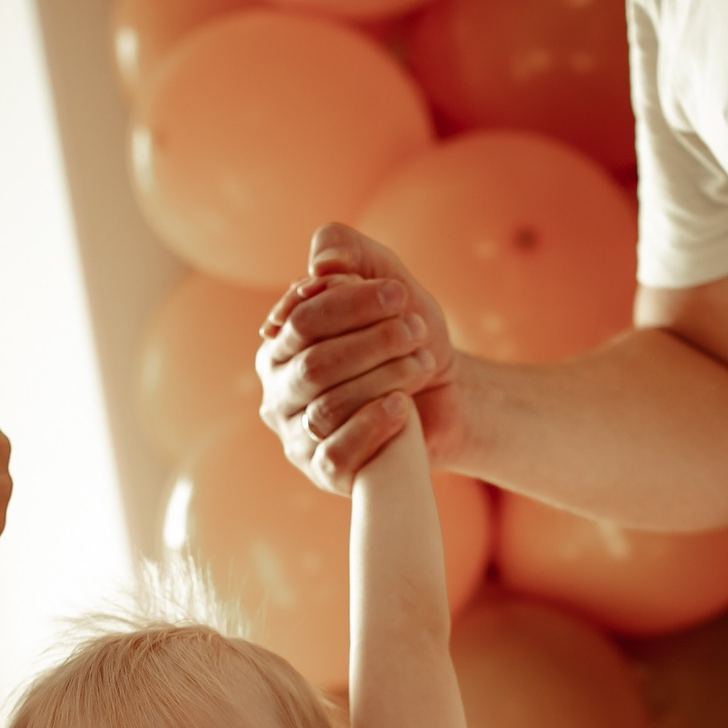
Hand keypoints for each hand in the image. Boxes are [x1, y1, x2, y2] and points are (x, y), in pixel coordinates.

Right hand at [257, 223, 466, 492]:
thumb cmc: (408, 340)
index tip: (399, 295)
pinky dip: (372, 426)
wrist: (448, 398)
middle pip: (313, 366)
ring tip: (421, 364)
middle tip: (416, 331)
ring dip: (383, 379)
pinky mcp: (325, 472)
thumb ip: (352, 254)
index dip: (349, 305)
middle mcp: (278, 393)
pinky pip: (336, 453)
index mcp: (280, 347)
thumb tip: (320, 265)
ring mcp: (298, 436)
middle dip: (371, 344)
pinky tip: (402, 407)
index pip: (301, 320)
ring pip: (326, 409)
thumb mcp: (388, 284)